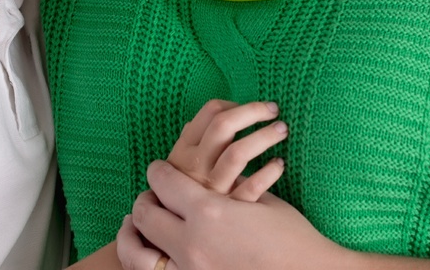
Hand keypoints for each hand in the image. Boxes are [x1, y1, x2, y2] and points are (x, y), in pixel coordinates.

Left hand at [125, 160, 345, 269]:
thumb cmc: (291, 236)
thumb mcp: (259, 200)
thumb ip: (228, 186)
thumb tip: (209, 178)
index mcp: (209, 210)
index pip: (164, 182)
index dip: (158, 172)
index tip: (158, 169)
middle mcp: (193, 241)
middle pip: (145, 214)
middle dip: (144, 201)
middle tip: (150, 195)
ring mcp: (191, 269)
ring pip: (142, 250)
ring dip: (138, 234)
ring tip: (142, 225)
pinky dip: (153, 260)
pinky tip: (159, 253)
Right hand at [166, 99, 286, 198]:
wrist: (180, 236)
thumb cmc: (187, 195)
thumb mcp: (182, 168)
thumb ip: (194, 143)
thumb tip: (210, 116)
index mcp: (183, 150)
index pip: (209, 112)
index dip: (234, 104)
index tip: (249, 108)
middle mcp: (195, 166)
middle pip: (223, 125)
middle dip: (252, 111)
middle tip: (274, 109)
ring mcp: (212, 188)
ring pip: (238, 152)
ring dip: (265, 136)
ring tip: (282, 130)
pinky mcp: (229, 208)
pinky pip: (253, 186)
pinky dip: (270, 172)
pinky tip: (279, 164)